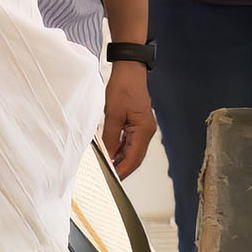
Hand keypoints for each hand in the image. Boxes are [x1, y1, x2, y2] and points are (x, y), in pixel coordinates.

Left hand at [102, 60, 155, 176]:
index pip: (134, 159)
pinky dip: (120, 149)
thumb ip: (110, 139)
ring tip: (105, 167)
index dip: (122, 171)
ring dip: (119, 159)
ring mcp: (143, 128)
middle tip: (106, 178)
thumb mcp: (113, 114)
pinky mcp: (138, 124)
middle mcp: (146, 131)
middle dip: (121, 168)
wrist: (129, 70)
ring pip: (132, 151)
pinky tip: (109, 153)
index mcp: (144, 130)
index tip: (111, 180)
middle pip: (134, 158)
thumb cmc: (124, 87)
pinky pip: (129, 142)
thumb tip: (107, 157)